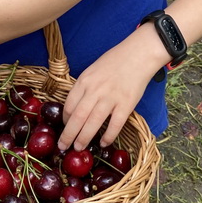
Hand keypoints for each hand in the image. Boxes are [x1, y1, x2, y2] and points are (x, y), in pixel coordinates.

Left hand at [58, 35, 160, 150]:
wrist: (138, 53)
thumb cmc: (115, 60)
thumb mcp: (93, 69)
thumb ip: (85, 86)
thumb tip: (77, 106)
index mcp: (85, 81)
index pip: (69, 105)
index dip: (65, 120)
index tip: (65, 127)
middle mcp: (95, 90)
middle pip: (77, 117)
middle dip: (68, 135)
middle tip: (63, 147)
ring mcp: (111, 98)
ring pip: (93, 123)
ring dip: (84, 138)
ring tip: (79, 148)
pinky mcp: (126, 104)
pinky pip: (115, 124)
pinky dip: (108, 136)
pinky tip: (104, 143)